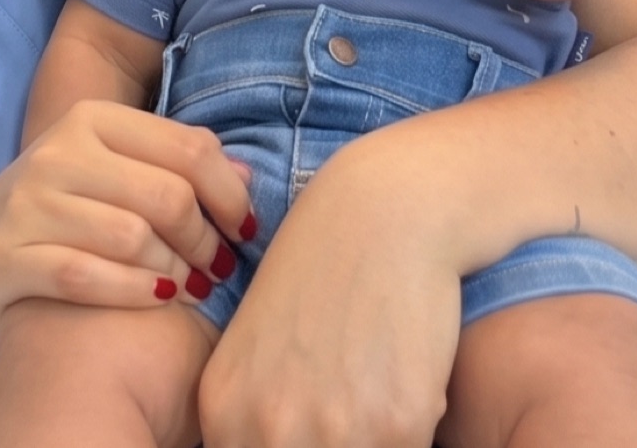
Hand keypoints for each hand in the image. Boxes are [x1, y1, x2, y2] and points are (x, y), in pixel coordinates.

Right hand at [0, 99, 253, 325]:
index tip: (246, 228)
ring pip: (133, 239)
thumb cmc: (65, 202)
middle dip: (206, 240)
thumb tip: (248, 178)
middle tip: (220, 266)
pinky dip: (134, 292)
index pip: (188, 147)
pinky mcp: (8, 256)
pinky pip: (88, 278)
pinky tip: (156, 299)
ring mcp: (30, 204)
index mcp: (93, 118)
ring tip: (190, 286)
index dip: (229, 193)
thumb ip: (176, 165)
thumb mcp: (115, 166)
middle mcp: (59, 152)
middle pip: (167, 197)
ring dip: (176, 272)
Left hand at [200, 139, 460, 447]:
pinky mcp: (399, 425)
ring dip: (375, 442)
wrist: (384, 212)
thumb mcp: (257, 349)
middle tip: (346, 397)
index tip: (310, 424)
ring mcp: (333, 431)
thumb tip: (275, 445)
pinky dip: (413, 430)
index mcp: (223, 411)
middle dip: (336, 443)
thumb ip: (256, 419)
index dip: (293, 446)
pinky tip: (405, 379)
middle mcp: (268, 430)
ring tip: (373, 392)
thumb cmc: (321, 274)